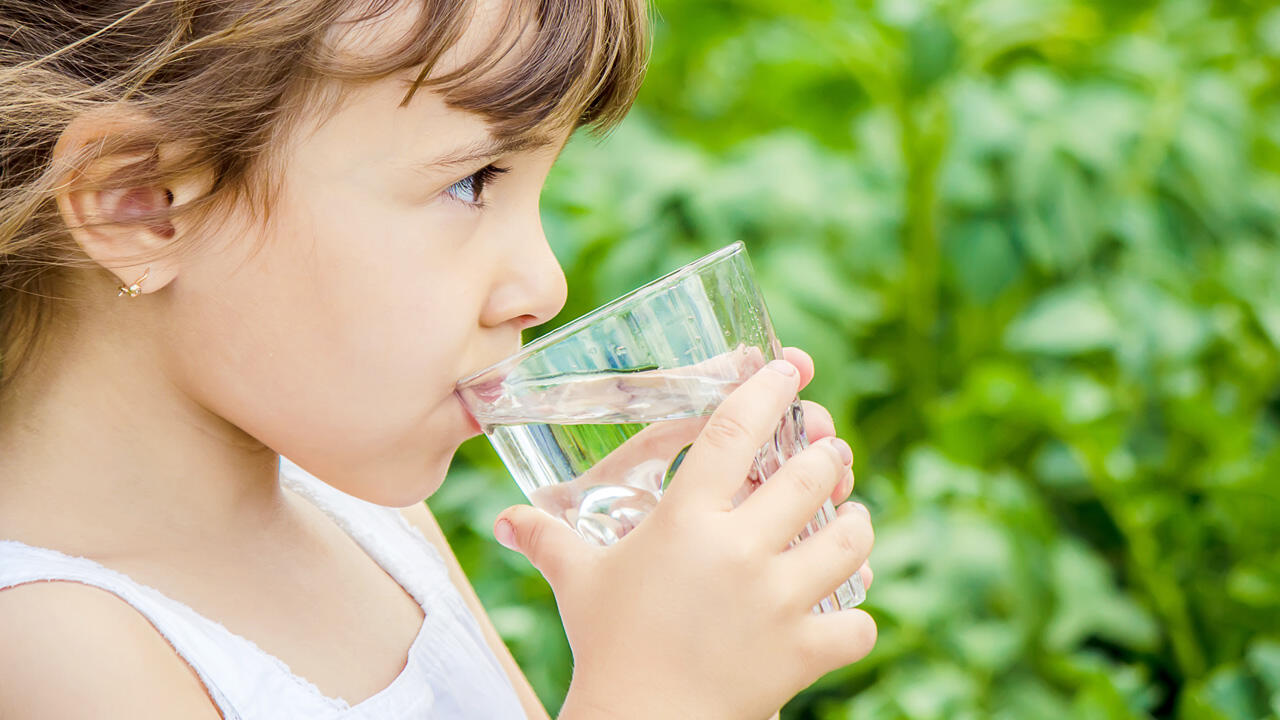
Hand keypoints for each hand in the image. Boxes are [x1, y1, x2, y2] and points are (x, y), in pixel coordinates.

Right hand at [494, 350, 875, 719]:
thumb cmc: (607, 646)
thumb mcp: (578, 582)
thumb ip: (547, 540)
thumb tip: (504, 520)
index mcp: (686, 520)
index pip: (735, 431)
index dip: (767, 391)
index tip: (788, 372)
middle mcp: (739, 549)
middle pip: (812, 475)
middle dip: (828, 458)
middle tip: (827, 459)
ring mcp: (778, 599)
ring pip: (850, 538)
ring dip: (855, 523)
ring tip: (848, 520)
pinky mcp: (803, 650)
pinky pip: (858, 623)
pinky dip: (855, 617)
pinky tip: (842, 610)